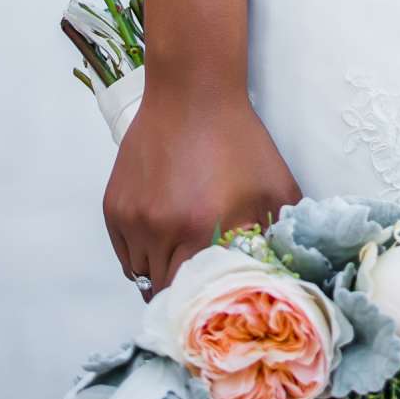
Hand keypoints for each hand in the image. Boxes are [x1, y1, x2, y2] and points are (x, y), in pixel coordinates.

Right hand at [103, 87, 300, 294]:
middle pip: (162, 290)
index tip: (208, 305)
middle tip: (196, 286)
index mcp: (201, 229)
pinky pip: (124, 250)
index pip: (190, 296)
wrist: (192, 93)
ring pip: (140, 273)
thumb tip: (285, 272)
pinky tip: (162, 234)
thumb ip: (281, 235)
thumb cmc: (237, 138)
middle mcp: (160, 229)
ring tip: (180, 255)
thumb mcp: (275, 186)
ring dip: (159, 272)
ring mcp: (132, 218)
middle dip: (180, 292)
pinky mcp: (114, 207)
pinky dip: (140, 252)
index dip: (199, 304)